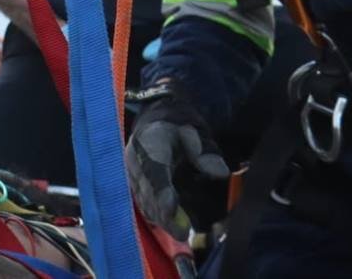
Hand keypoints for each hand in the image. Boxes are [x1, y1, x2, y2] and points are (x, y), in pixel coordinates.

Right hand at [125, 82, 228, 238]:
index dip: (161, 190)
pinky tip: (166, 225)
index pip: (154, 168)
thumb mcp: (194, 132)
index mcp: (150, 140)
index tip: (171, 208)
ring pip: (142, 198)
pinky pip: (140, 199)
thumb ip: (205, 152)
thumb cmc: (176, 126)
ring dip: (158, 217)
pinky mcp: (132, 180)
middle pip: (146, 189)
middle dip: (162, 212)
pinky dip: (153, 213)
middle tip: (182, 233)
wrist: (153, 118)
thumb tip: (221, 173)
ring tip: (178, 233)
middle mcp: (135, 157)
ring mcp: (131, 170)